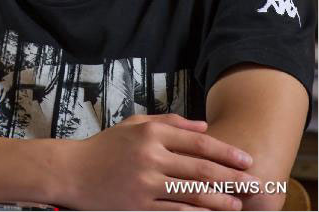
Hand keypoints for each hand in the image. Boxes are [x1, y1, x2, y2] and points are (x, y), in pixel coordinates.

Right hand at [60, 113, 258, 210]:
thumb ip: (171, 124)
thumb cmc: (108, 146)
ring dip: (219, 200)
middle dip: (231, 177)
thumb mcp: (137, 125)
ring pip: (192, 194)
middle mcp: (150, 157)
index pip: (198, 143)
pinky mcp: (140, 207)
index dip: (226, 151)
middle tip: (252, 183)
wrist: (75, 172)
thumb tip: (204, 127)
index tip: (246, 158)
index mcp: (151, 134)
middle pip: (200, 169)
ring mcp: (145, 184)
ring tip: (238, 204)